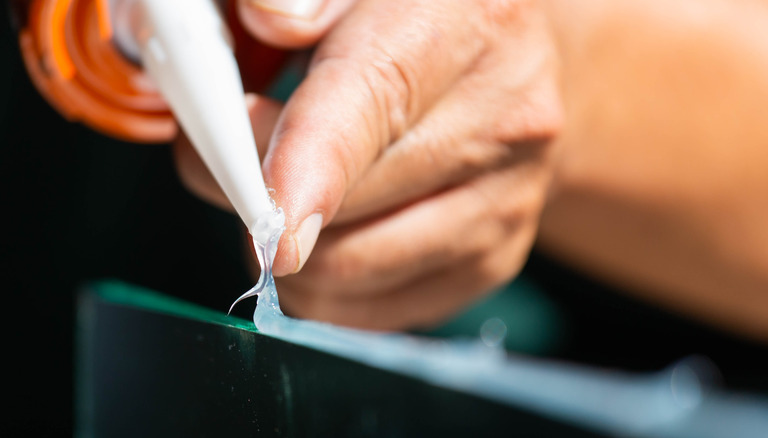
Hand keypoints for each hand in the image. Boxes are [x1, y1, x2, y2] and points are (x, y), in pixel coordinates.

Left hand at [176, 0, 562, 329]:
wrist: (514, 68)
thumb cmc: (418, 18)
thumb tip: (265, 19)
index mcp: (467, 24)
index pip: (373, 105)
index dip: (306, 169)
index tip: (266, 223)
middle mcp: (506, 120)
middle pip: (348, 205)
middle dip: (257, 195)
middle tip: (232, 157)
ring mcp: (507, 202)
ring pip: (354, 270)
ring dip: (285, 247)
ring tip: (282, 196)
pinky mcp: (493, 261)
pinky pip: (374, 311)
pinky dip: (321, 287)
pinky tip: (324, 232)